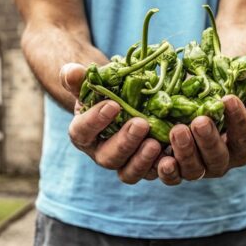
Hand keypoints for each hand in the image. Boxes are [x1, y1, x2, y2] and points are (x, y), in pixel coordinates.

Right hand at [60, 63, 161, 183]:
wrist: (124, 103)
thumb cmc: (104, 94)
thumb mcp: (90, 84)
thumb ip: (78, 79)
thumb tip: (73, 71)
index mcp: (84, 134)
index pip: (82, 132)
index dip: (95, 121)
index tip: (113, 105)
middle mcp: (102, 153)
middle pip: (109, 157)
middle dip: (125, 142)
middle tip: (141, 124)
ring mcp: (125, 162)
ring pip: (129, 172)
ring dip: (143, 160)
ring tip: (156, 143)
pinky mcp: (145, 166)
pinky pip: (152, 173)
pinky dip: (162, 167)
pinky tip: (172, 155)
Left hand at [157, 84, 245, 184]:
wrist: (188, 113)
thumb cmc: (219, 107)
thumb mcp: (240, 99)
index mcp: (240, 147)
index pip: (244, 137)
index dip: (238, 119)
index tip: (228, 99)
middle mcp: (220, 162)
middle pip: (218, 158)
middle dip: (209, 140)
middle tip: (200, 121)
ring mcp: (197, 170)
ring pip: (194, 170)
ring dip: (186, 152)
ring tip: (178, 130)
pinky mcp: (175, 173)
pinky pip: (172, 178)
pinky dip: (167, 171)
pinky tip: (162, 158)